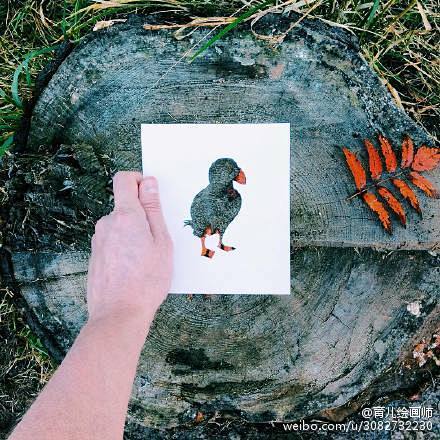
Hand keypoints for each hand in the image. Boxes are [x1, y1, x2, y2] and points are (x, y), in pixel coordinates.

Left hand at [87, 172, 172, 323]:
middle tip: (157, 240)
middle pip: (125, 206)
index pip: (124, 180)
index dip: (138, 180)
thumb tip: (148, 182)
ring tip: (147, 259)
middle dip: (142, 216)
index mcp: (126, 216)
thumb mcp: (161, 242)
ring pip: (120, 226)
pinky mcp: (96, 256)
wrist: (119, 314)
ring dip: (134, 234)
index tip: (151, 194)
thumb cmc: (147, 280)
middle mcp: (107, 224)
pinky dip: (125, 248)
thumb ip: (153, 209)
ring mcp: (98, 240)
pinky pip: (113, 242)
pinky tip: (134, 269)